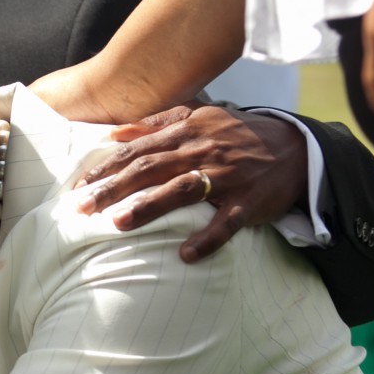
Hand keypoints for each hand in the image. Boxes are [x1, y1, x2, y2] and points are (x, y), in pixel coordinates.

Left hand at [74, 103, 305, 261]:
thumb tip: (115, 134)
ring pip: (183, 190)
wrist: (295, 146)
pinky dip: (208, 239)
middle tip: (82, 209)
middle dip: (114, 188)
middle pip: (151, 169)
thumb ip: (157, 123)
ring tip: (119, 224)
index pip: (137, 150)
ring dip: (150, 208)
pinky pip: (226, 222)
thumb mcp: (199, 117)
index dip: (106, 168)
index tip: (78, 187)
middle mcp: (202, 151)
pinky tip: (186, 255)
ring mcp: (226, 176)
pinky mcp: (249, 202)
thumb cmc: (237, 135)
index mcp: (186, 132)